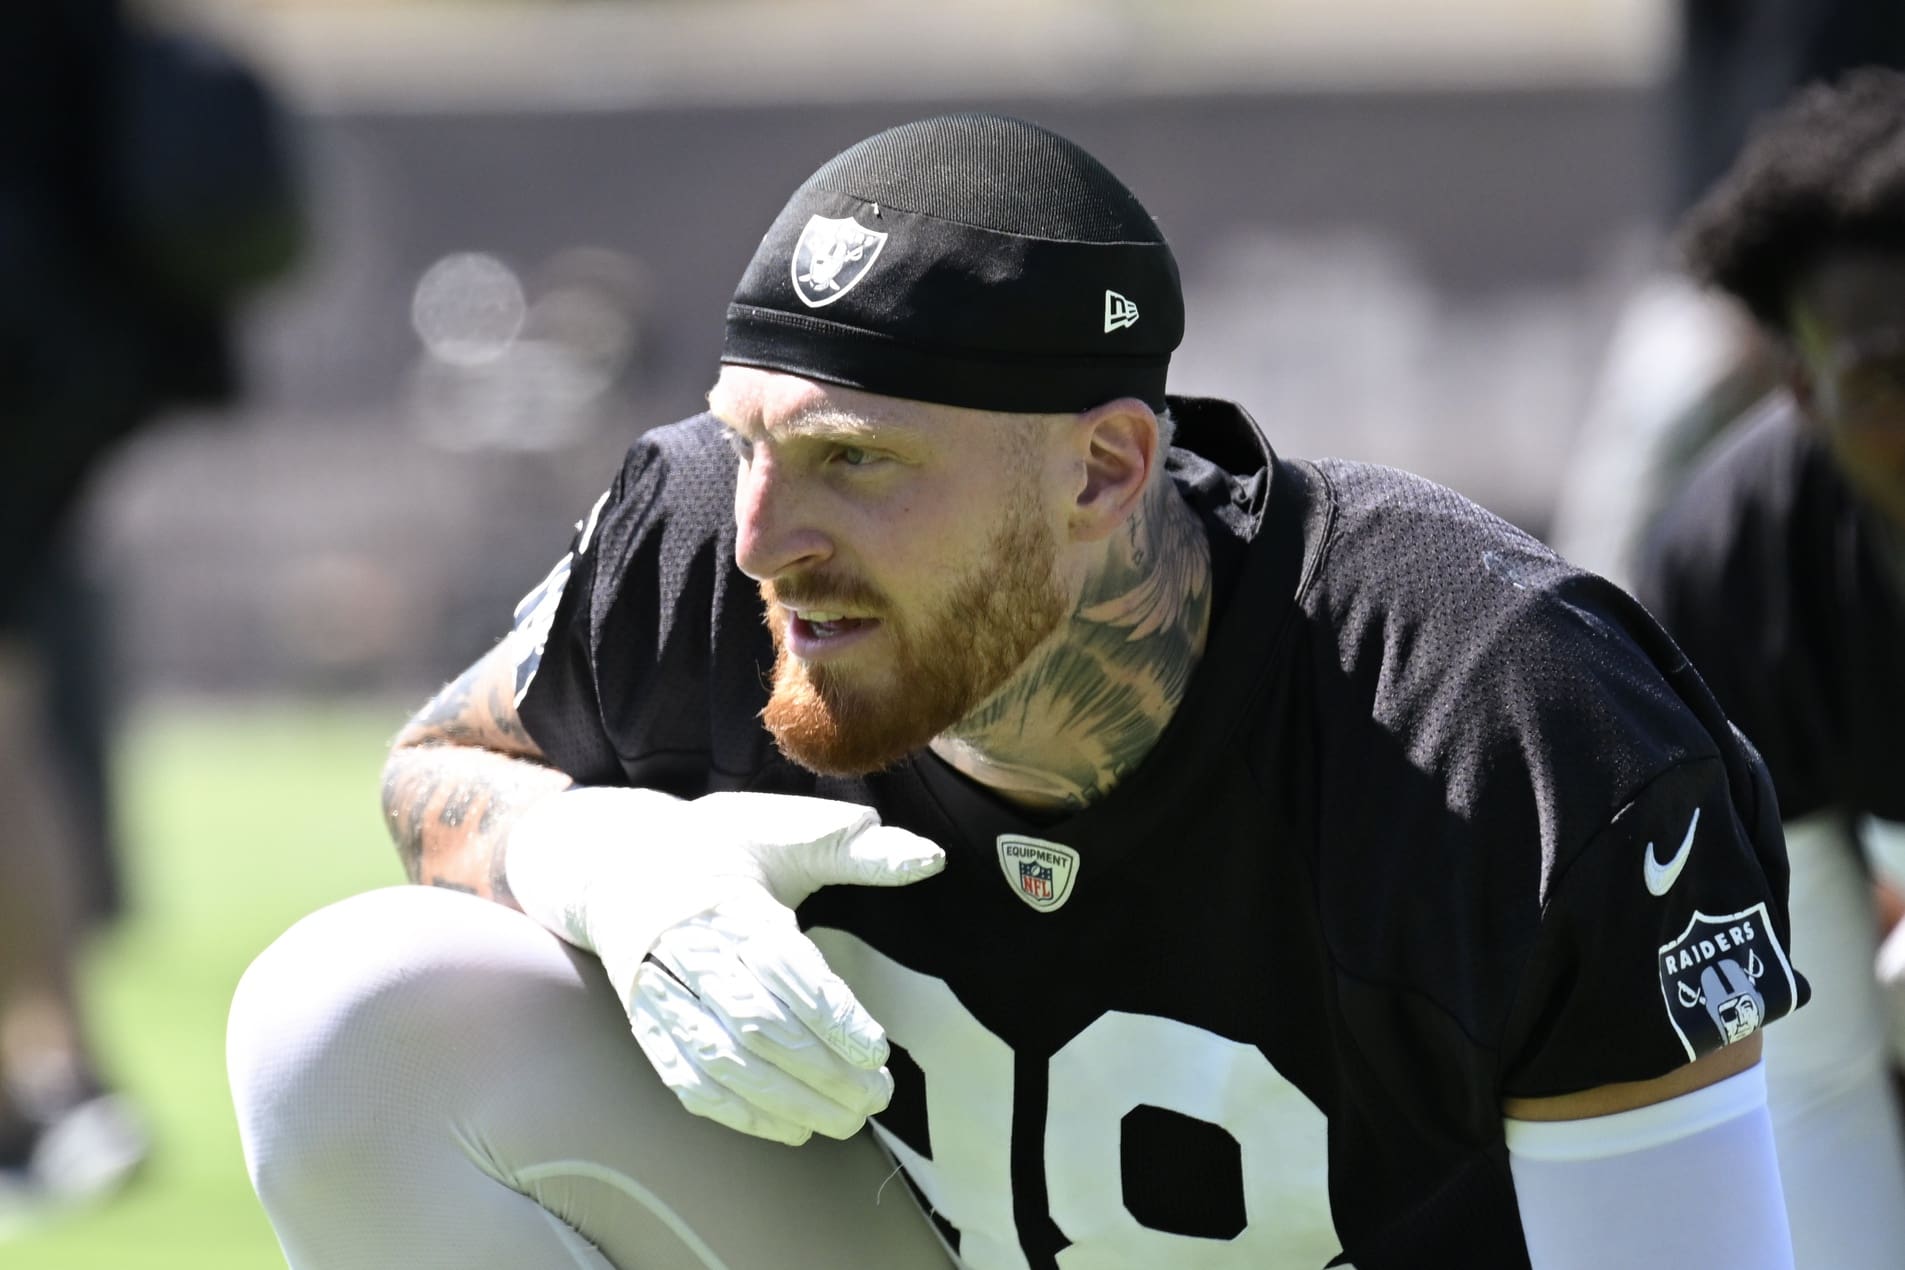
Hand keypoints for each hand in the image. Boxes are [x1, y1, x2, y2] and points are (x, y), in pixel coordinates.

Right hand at [506, 789, 944, 1143]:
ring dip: (787, 1100)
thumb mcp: (786, 830)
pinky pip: (688, 1081)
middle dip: (820, 1068)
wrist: (619, 865)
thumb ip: (858, 848)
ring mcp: (661, 994)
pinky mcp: (648, 1025)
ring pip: (723, 1060)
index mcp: (727, 900)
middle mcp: (689, 951)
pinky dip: (739, 1113)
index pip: (780, 965)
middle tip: (877, 1094)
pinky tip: (789, 1128)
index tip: (876, 1049)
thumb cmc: (720, 847)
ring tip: (847, 1120)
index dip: (829, 1013)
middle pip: (755, 1023)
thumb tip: (930, 857)